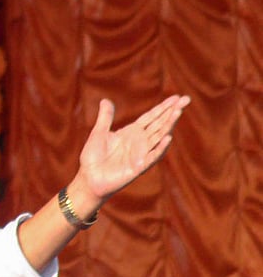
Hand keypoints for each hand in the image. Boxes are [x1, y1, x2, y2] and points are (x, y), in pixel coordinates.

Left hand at [74, 95, 190, 203]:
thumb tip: (105, 100)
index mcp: (132, 132)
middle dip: (172, 112)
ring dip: (169, 124)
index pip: (151, 117)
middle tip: (186, 99)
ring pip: (159, 136)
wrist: (89, 178)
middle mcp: (140, 142)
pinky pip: (152, 156)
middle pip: (159, 124)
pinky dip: (160, 148)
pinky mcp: (138, 167)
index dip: (163, 108)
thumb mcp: (98, 133)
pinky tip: (168, 137)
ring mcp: (141, 154)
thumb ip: (105, 118)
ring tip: (178, 111)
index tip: (177, 97)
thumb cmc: (93, 157)